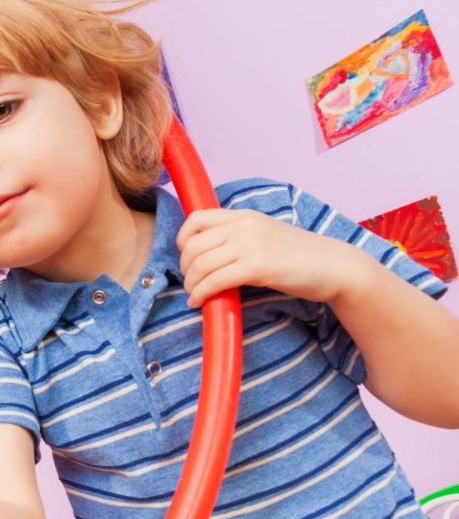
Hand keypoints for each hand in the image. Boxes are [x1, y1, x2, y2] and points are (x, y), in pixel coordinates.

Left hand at [176, 208, 352, 307]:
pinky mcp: (257, 266)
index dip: (183, 240)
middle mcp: (244, 226)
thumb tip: (205, 255)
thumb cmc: (299, 256)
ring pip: (200, 265)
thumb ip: (238, 237)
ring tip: (195, 295)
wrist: (334, 266)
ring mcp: (251, 244)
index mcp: (244, 216)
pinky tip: (201, 302)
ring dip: (191, 285)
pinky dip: (202, 294)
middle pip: (193, 246)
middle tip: (190, 283)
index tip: (187, 259)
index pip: (196, 219)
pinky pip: (215, 281)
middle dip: (184, 269)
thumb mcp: (264, 235)